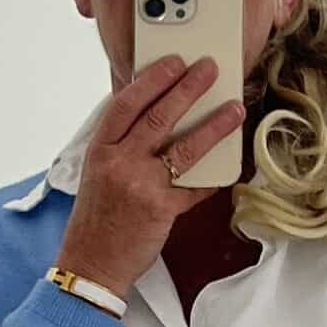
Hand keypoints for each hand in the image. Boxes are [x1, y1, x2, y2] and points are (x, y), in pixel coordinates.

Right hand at [55, 55, 244, 295]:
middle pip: (158, 116)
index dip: (152, 80)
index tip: (173, 63)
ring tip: (233, 110)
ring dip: (213, 126)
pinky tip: (228, 165)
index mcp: (101, 149)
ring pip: (184, 147)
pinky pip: (194, 188)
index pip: (126, 104)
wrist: (92, 263)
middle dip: (188, 89)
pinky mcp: (161, 209)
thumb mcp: (98, 172)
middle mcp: (119, 163)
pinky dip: (212, 178)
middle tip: (209, 70)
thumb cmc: (97, 219)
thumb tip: (155, 120)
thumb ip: (122, 146)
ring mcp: (141, 185)